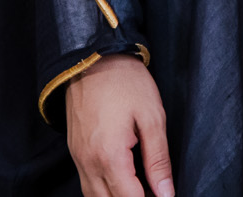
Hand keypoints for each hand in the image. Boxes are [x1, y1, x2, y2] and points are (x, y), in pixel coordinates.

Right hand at [65, 53, 172, 196]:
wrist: (92, 58)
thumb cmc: (125, 83)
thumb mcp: (152, 117)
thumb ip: (158, 160)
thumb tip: (166, 192)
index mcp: (110, 157)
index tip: (165, 196)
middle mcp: (89, 164)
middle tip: (156, 191)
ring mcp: (78, 159)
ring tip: (142, 188)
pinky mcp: (75, 152)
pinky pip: (88, 184)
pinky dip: (105, 189)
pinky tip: (123, 180)